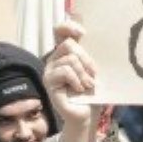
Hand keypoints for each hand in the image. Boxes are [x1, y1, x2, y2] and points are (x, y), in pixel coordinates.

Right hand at [43, 21, 101, 141]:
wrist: (88, 115)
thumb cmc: (92, 92)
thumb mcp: (93, 68)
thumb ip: (89, 52)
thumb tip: (88, 34)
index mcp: (65, 53)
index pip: (60, 30)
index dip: (69, 26)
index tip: (83, 34)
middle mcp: (54, 59)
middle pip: (68, 45)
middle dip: (85, 59)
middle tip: (93, 74)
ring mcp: (49, 71)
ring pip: (69, 59)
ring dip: (83, 74)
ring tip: (88, 85)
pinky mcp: (49, 83)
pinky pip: (65, 72)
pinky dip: (77, 80)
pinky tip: (80, 89)